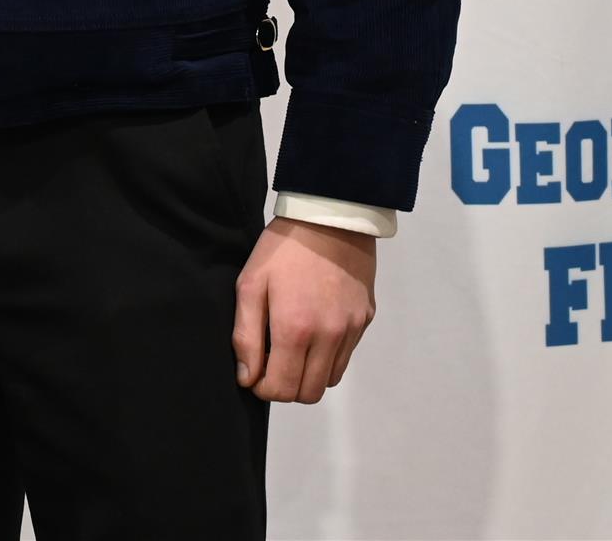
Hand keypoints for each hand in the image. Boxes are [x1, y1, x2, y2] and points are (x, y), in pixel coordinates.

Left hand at [233, 216, 375, 402]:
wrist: (330, 217)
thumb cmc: (283, 249)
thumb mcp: (250, 284)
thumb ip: (246, 336)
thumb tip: (247, 377)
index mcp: (295, 329)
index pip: (282, 389)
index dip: (264, 389)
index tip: (255, 374)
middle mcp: (328, 337)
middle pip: (308, 393)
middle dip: (286, 387)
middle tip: (272, 363)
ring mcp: (351, 330)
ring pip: (329, 379)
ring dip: (308, 375)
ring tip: (292, 348)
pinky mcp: (365, 320)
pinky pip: (345, 356)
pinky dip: (327, 357)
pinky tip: (313, 331)